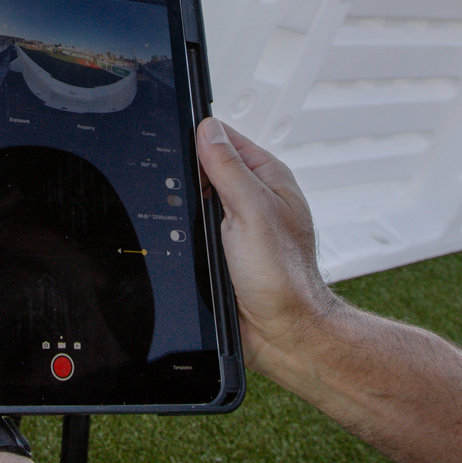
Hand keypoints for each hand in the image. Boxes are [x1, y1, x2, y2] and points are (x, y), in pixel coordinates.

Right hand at [193, 117, 338, 380]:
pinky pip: (193, 228)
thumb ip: (230, 169)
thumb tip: (207, 130)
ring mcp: (236, 223)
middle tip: (183, 191)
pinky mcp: (222, 248)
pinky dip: (184, 231)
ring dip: (185, 208)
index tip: (177, 139)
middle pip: (207, 168)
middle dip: (188, 176)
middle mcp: (253, 197)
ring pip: (196, 199)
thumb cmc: (284, 277)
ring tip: (185, 219)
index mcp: (268, 178)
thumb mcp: (253, 211)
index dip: (200, 137)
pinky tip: (182, 239)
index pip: (226, 139)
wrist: (281, 332)